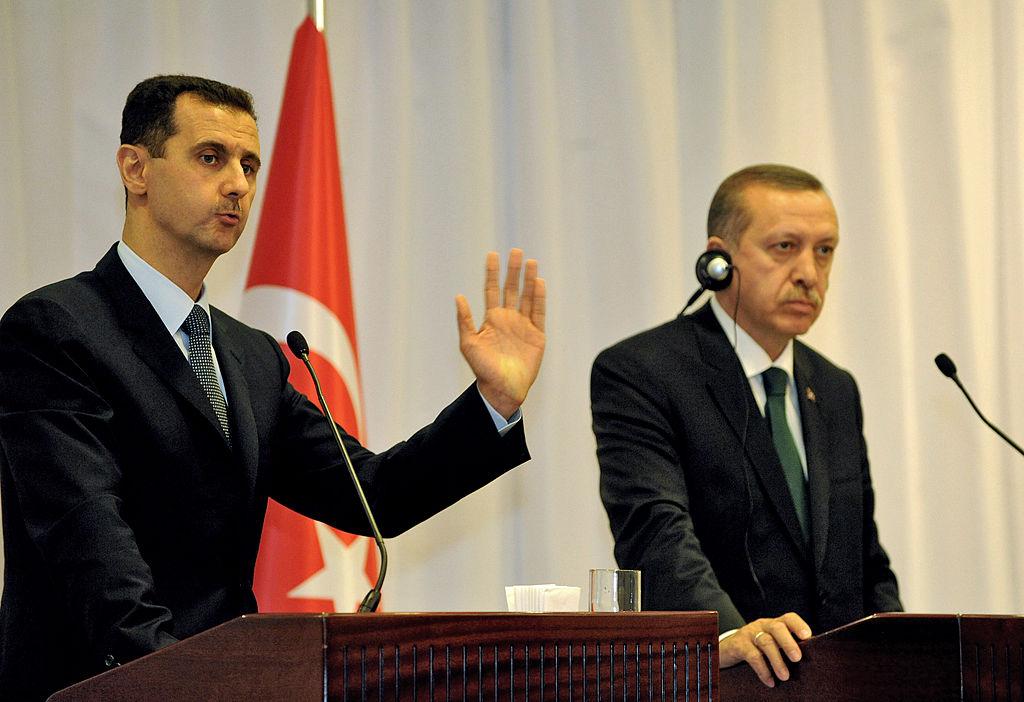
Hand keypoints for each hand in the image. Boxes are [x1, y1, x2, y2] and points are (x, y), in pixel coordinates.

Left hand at [456, 249, 545, 418]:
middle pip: (511, 289)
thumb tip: (458, 297)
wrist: (503, 389)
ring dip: (528, 280)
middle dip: (513, 271)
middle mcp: (508, 319)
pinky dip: (539, 298)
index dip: (492, 273)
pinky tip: (539, 282)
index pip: (492, 290)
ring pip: (527, 297)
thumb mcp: (468, 344)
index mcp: (491, 319)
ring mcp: (523, 326)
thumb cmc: (483, 369)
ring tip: (530, 262)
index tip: (493, 255)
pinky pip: (539, 312)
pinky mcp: (536, 335)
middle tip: (516, 251)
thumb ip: (465, 321)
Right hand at [719, 613, 811, 687]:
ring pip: (766, 642)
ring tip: (785, 676)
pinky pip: (752, 656)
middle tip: (797, 658)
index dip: (798, 625)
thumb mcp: (770, 644)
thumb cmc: (755, 648)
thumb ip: (784, 648)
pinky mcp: (738, 645)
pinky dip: (763, 670)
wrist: (726, 649)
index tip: (808, 636)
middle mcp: (762, 625)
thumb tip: (809, 662)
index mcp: (774, 625)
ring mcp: (749, 633)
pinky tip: (770, 681)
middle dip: (788, 642)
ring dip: (777, 660)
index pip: (788, 618)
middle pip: (777, 628)